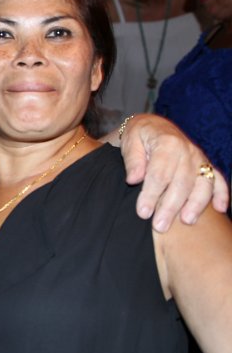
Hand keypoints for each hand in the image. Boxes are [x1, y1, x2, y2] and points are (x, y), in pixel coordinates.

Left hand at [119, 115, 229, 230]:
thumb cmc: (139, 137)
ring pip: (202, 184)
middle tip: (159, 226)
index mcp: (167, 143)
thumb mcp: (130, 142)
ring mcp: (200, 158)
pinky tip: (219, 209)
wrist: (154, 126)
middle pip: (181, 183)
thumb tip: (133, 179)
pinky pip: (218, 180)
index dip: (151, 195)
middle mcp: (188, 151)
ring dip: (196, 205)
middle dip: (170, 207)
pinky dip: (221, 194)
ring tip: (186, 221)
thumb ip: (132, 161)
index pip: (160, 174)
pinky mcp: (206, 165)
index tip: (143, 212)